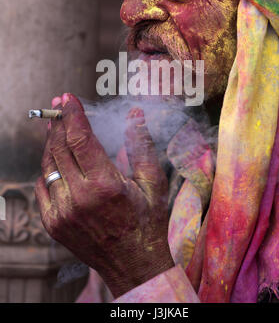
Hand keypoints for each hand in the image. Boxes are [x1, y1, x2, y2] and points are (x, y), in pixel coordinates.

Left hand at [35, 93, 173, 297]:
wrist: (133, 264)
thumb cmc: (147, 221)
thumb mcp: (152, 182)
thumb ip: (141, 144)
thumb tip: (135, 114)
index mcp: (104, 185)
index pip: (80, 138)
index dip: (72, 114)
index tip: (67, 97)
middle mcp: (78, 198)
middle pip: (59, 148)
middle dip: (58, 123)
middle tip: (58, 106)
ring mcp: (62, 212)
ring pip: (48, 165)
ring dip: (51, 142)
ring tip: (56, 127)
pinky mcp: (53, 223)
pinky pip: (42, 185)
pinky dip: (47, 167)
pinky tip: (55, 157)